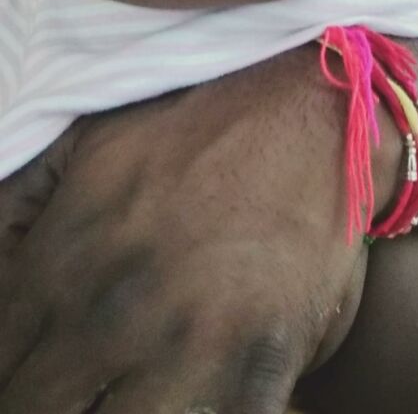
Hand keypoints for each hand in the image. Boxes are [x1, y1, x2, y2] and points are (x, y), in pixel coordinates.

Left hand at [0, 46, 402, 413]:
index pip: (1, 368)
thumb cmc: (197, 128)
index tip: (50, 370)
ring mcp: (184, 349)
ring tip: (139, 390)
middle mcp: (109, 315)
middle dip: (62, 400)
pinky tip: (191, 395)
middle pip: (43, 411)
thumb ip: (18, 211)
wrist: (311, 108)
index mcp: (59, 266)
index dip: (20, 376)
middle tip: (94, 380)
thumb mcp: (84, 145)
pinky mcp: (256, 372)